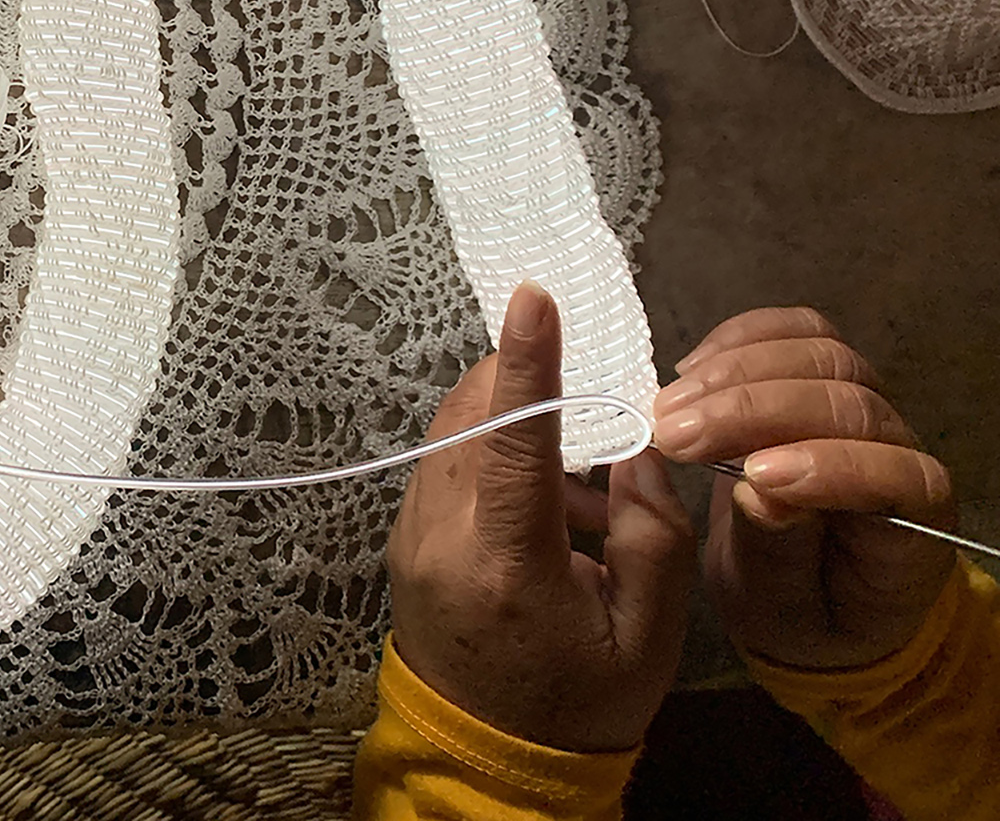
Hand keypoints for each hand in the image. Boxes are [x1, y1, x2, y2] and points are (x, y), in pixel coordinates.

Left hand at [387, 282, 693, 752]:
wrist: (488, 762)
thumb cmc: (579, 703)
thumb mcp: (648, 634)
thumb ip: (654, 532)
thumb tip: (640, 442)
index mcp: (505, 564)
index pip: (513, 442)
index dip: (526, 364)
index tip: (533, 296)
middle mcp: (441, 537)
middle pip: (474, 417)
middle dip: (524, 381)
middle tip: (586, 383)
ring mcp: (411, 534)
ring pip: (453, 432)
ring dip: (511, 417)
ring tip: (583, 472)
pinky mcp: (405, 535)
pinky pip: (445, 461)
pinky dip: (492, 450)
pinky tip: (550, 496)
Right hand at [653, 307, 955, 670]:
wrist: (801, 592)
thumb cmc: (801, 612)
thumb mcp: (784, 610)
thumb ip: (780, 552)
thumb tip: (760, 492)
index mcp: (914, 525)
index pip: (895, 475)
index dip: (828, 467)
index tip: (750, 479)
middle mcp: (900, 452)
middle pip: (848, 400)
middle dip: (752, 410)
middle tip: (673, 433)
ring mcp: (862, 405)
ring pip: (821, 355)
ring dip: (735, 371)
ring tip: (668, 406)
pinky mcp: (819, 376)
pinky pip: (795, 331)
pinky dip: (738, 339)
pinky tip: (689, 371)